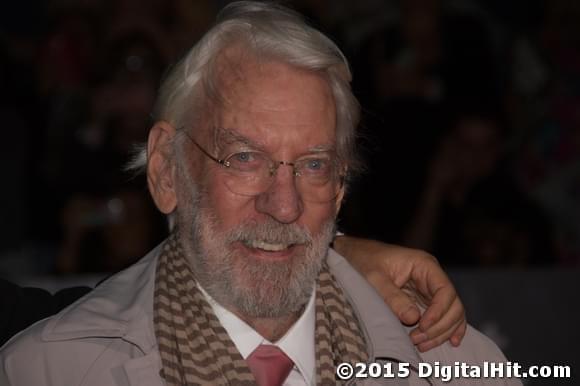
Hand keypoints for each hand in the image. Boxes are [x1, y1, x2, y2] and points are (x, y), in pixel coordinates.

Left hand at [333, 236, 465, 351]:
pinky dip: (446, 329)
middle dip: (440, 325)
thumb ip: (392, 296)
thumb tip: (414, 318)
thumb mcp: (373, 277)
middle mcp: (431, 276)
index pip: (445, 290)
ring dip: (441, 332)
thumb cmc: (364, 260)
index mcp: (423, 265)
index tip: (423, 326)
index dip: (439, 311)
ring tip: (421, 344)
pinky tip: (450, 342)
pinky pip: (442, 316)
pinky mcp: (423, 300)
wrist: (354, 255)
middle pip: (452, 304)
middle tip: (418, 339)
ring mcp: (429, 289)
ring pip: (450, 313)